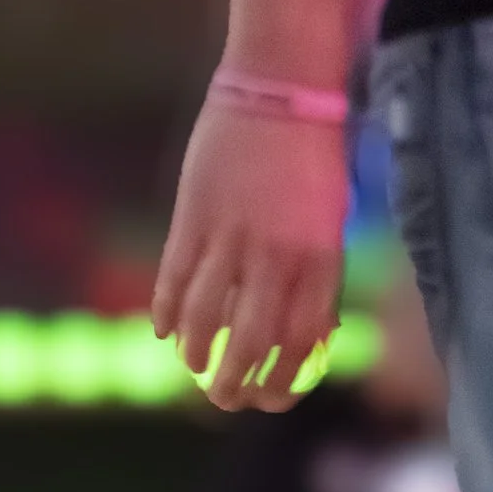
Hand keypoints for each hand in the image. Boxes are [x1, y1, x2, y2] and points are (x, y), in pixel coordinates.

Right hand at [152, 99, 348, 411]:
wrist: (280, 90)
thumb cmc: (311, 157)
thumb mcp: (328, 223)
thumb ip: (316, 278)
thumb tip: (309, 337)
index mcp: (320, 260)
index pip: (301, 345)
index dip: (283, 382)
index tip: (271, 399)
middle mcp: (277, 257)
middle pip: (252, 344)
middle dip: (235, 384)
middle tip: (225, 400)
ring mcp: (231, 239)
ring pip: (206, 320)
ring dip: (197, 353)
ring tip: (194, 367)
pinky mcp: (193, 219)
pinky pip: (173, 282)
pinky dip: (166, 313)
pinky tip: (164, 331)